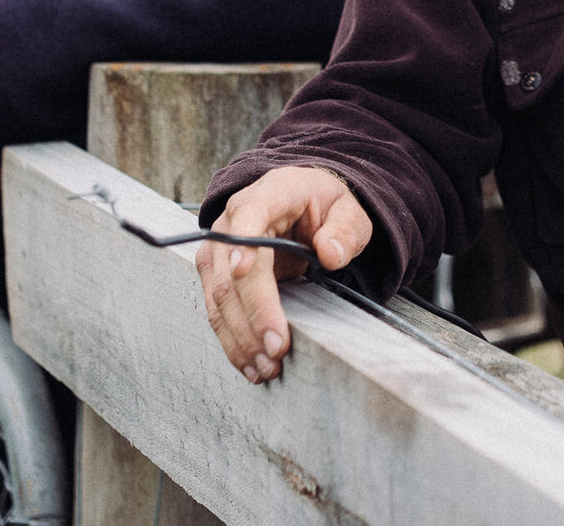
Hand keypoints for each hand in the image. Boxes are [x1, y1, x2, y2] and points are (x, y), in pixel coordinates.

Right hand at [198, 167, 373, 383]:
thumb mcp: (348, 210)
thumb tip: (330, 254)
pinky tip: (249, 363)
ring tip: (265, 369)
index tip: (244, 272)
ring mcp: (219, 250)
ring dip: (240, 338)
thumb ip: (344, 230)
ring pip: (219, 299)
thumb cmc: (322, 203)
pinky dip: (233, 340)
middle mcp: (232, 221)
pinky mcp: (216, 274)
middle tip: (276, 351)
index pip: (248, 217)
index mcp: (268, 195)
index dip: (242, 246)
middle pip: (233, 274)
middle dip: (253, 316)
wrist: (300, 199)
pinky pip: (218, 311)